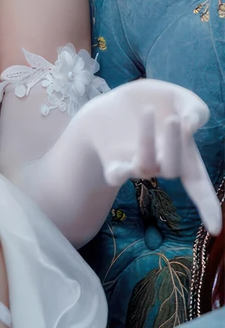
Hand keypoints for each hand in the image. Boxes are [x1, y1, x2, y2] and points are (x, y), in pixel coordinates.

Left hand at [73, 79, 220, 234]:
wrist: (116, 99)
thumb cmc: (157, 103)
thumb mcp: (180, 98)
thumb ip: (195, 109)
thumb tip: (190, 125)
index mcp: (184, 155)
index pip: (199, 186)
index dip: (208, 206)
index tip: (215, 229)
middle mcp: (161, 165)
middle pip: (172, 169)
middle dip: (174, 144)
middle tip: (174, 119)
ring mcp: (136, 165)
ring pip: (145, 166)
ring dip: (146, 140)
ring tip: (147, 110)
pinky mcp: (113, 162)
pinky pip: (114, 176)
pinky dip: (116, 174)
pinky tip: (117, 166)